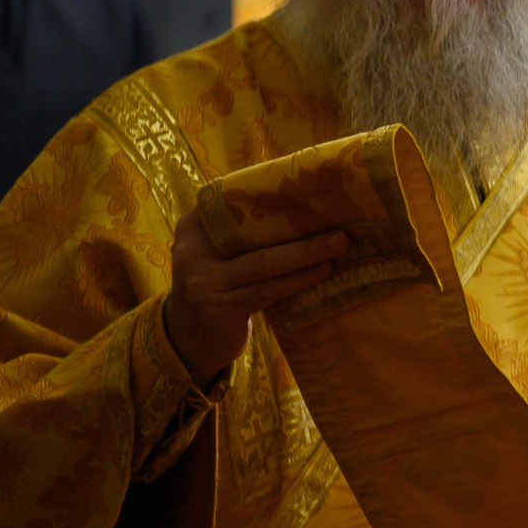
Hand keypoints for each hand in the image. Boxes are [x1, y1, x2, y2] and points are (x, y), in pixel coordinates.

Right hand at [161, 205, 347, 386]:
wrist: (188, 338)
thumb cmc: (215, 284)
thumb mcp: (215, 252)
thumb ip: (239, 230)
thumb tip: (299, 204)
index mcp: (192, 228)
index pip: (233, 204)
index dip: (272, 195)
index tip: (312, 188)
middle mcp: (192, 252)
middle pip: (252, 234)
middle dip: (300, 228)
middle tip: (339, 223)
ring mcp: (204, 283)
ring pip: (265, 263)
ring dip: (307, 253)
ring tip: (339, 244)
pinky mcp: (221, 310)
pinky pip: (268, 290)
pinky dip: (298, 279)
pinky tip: (322, 271)